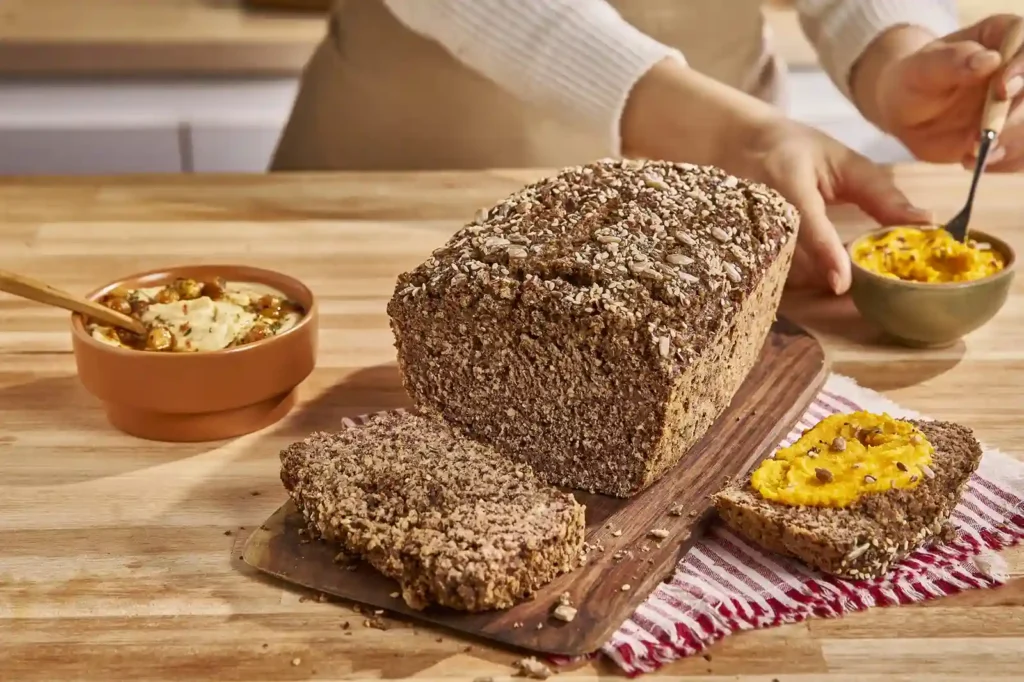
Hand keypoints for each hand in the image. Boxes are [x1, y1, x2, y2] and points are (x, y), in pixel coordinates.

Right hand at [724, 119, 931, 293]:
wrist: (734, 143)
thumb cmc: (797, 152)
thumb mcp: (843, 162)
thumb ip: (880, 194)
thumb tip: (925, 223)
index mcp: (786, 178)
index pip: (806, 221)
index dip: (824, 252)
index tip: (842, 283)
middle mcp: (758, 206)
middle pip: (791, 257)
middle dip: (824, 276)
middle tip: (857, 287)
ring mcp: (739, 229)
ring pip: (779, 271)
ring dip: (811, 282)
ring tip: (840, 278)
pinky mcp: (734, 245)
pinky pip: (768, 275)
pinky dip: (795, 281)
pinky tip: (813, 274)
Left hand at [863, 15, 1023, 169]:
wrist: (905, 109)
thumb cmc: (913, 79)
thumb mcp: (922, 68)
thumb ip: (952, 62)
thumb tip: (989, 61)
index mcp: (1004, 37)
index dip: (1023, 67)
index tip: (1003, 90)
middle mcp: (1020, 69)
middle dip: (1015, 117)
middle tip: (982, 136)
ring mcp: (1021, 102)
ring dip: (1010, 145)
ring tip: (971, 153)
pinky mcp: (1014, 132)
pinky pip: (1021, 153)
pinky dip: (1002, 162)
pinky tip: (970, 161)